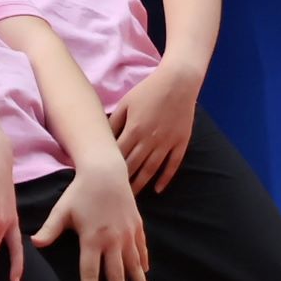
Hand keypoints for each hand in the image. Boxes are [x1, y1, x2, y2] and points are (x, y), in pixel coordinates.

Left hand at [31, 160, 152, 280]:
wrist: (106, 172)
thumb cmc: (79, 192)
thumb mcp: (62, 211)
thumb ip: (49, 229)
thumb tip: (34, 244)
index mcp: (92, 240)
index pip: (90, 273)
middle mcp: (113, 240)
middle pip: (117, 275)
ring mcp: (127, 234)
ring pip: (134, 265)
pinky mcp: (137, 226)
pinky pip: (141, 249)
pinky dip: (143, 263)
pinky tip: (145, 274)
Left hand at [111, 61, 201, 191]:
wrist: (178, 82)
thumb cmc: (148, 91)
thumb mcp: (125, 104)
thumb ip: (113, 122)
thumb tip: (101, 139)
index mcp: (134, 130)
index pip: (118, 156)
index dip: (108, 169)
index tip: (99, 181)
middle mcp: (150, 139)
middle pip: (133, 166)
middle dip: (122, 182)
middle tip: (112, 196)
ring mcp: (167, 142)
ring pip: (151, 169)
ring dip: (141, 184)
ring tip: (131, 198)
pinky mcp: (181, 142)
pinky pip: (173, 165)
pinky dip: (165, 178)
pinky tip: (157, 189)